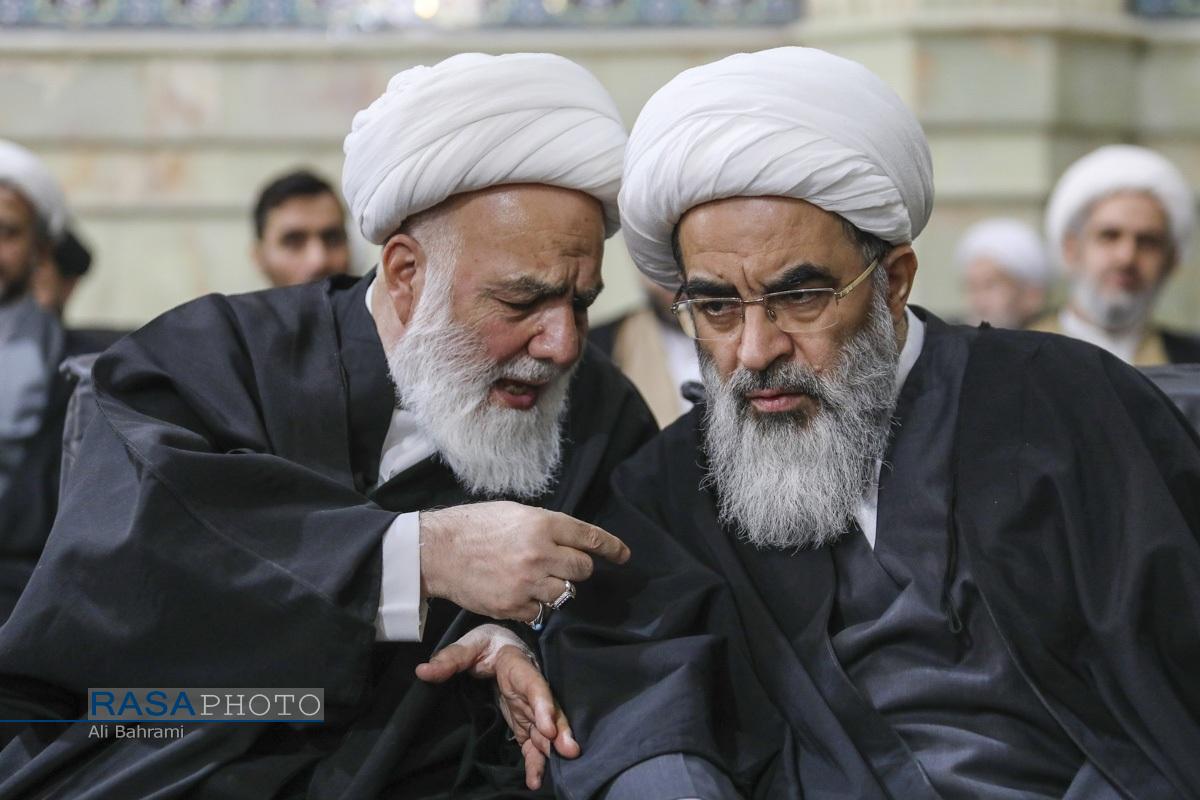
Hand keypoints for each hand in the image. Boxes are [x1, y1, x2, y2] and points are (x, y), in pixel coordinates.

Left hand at [415, 624, 579, 790]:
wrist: (498, 646)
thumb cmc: (485, 644)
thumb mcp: (467, 646)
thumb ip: (449, 658)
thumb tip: (424, 671)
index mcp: (518, 667)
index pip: (534, 685)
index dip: (543, 705)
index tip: (547, 727)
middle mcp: (530, 690)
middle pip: (548, 711)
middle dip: (558, 732)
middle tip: (568, 751)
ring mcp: (530, 708)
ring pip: (545, 730)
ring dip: (550, 751)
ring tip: (546, 775)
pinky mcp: (524, 721)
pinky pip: (533, 742)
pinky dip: (536, 760)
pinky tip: (535, 780)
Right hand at [419, 501, 629, 623]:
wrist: (438, 550)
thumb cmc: (475, 526)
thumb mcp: (516, 513)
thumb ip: (546, 526)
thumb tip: (573, 540)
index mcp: (542, 525)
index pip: (590, 538)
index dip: (611, 548)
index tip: (623, 555)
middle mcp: (539, 554)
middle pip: (582, 570)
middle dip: (577, 569)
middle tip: (561, 566)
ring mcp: (527, 583)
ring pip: (565, 594)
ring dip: (557, 589)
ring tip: (537, 580)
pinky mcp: (513, 606)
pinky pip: (540, 613)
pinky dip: (535, 606)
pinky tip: (519, 593)